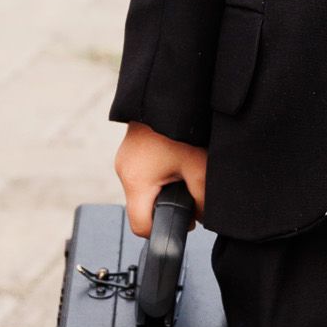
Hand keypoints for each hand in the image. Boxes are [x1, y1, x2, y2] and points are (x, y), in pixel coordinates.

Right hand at [114, 121, 207, 236]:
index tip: (183, 218)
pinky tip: (174, 162)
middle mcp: (124, 171)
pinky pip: (143, 173)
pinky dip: (158, 174)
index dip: (163, 229)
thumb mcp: (199, 167)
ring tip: (182, 173)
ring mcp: (124, 159)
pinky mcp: (130, 150)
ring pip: (143, 190)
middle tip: (188, 192)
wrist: (168, 97)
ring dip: (162, 189)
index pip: (141, 226)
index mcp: (136, 181)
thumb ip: (202, 198)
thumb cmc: (181, 129)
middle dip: (165, 207)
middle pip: (142, 208)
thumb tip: (202, 216)